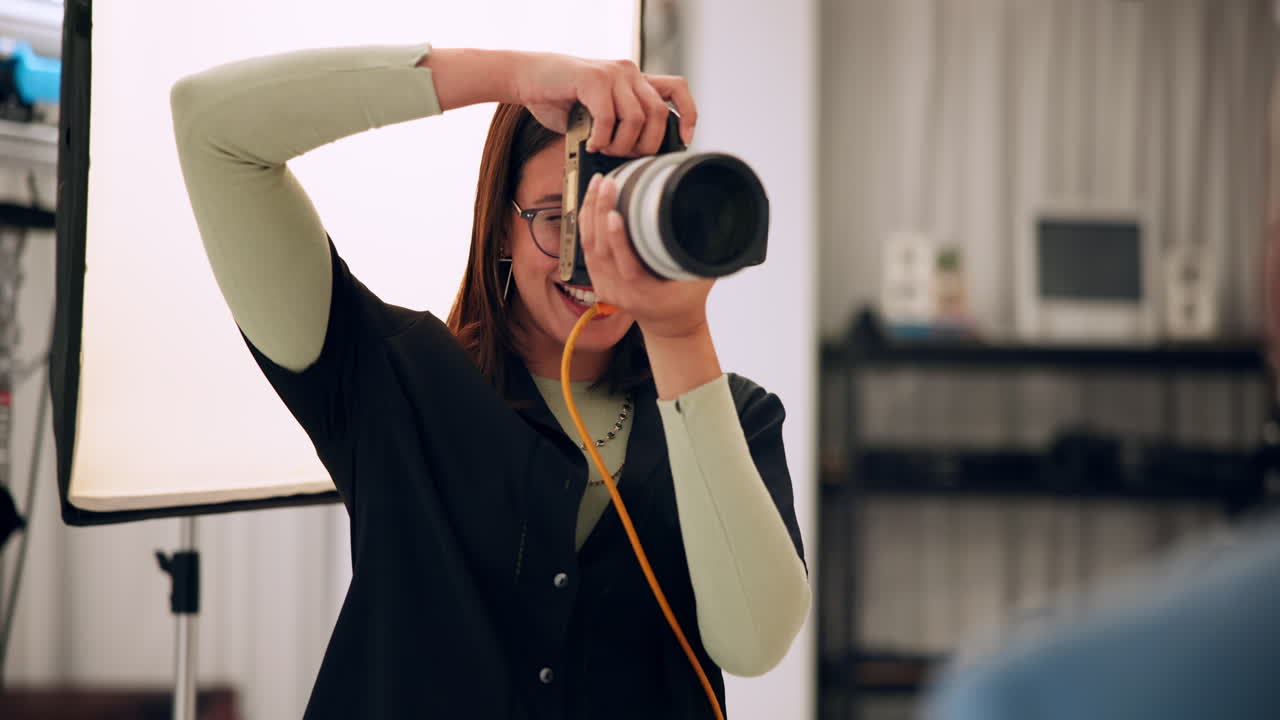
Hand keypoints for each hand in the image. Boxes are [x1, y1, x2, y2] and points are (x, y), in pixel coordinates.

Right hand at [510, 51, 696, 155]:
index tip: (685, 140)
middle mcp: (629, 73)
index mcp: (635, 81)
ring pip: (637, 118)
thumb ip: (621, 126)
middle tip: (625, 157)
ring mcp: (613, 73)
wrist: (527, 78)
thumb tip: (639, 157)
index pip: (677, 90)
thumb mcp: (599, 114)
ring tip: (604, 150)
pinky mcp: (593, 78)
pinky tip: (590, 144)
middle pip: (660, 114)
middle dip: (647, 145)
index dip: (688, 115)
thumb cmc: (562, 100)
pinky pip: (609, 117)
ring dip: (622, 144)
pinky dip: (601, 138)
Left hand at [578, 173, 713, 338]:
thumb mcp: (702, 276)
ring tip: (598, 183)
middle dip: (601, 212)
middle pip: (602, 250)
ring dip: (591, 211)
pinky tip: (591, 200)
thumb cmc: (686, 298)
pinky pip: (586, 248)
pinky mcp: (598, 279)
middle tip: (607, 184)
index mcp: (648, 294)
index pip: (627, 267)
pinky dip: (587, 221)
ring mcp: (606, 286)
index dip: (618, 240)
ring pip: (589, 246)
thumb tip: (714, 219)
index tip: (616, 214)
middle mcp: (622, 291)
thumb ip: (703, 252)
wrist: (669, 323)